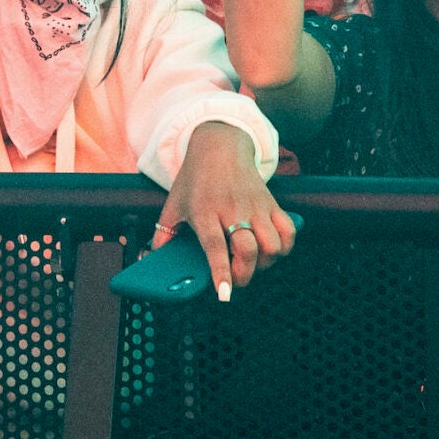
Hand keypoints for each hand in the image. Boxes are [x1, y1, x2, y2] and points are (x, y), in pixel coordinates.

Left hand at [153, 121, 292, 299]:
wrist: (220, 146)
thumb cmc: (195, 177)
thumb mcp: (174, 202)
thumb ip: (164, 232)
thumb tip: (150, 257)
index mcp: (205, 212)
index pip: (215, 246)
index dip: (221, 272)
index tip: (224, 293)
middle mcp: (232, 211)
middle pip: (248, 251)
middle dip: (244, 275)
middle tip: (236, 278)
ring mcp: (255, 207)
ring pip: (272, 245)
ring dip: (265, 262)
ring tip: (253, 261)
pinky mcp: (272, 203)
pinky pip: (288, 231)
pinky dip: (285, 246)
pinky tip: (270, 248)